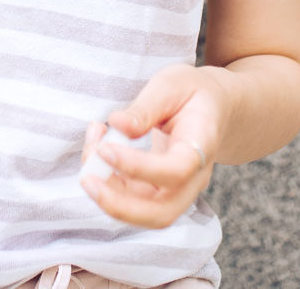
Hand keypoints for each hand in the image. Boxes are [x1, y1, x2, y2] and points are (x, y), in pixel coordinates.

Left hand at [79, 63, 228, 228]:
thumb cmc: (191, 92)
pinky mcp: (160, 191)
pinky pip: (133, 201)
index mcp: (203, 145)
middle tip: (87, 179)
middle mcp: (194, 178)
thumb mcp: (171, 85)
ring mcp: (178, 190)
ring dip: (108, 194)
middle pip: (162, 213)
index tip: (104, 149)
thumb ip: (146, 107)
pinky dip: (109, 184)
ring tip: (90, 149)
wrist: (212, 106)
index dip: (137, 167)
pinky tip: (97, 148)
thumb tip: (116, 124)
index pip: (175, 171)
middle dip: (119, 205)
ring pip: (145, 214)